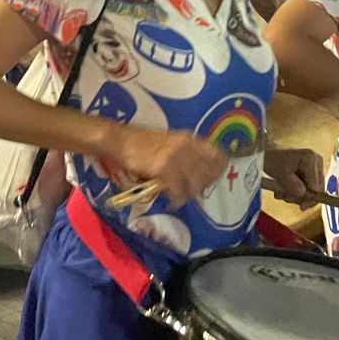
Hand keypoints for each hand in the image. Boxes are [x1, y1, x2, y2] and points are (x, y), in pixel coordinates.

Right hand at [99, 125, 226, 206]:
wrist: (120, 141)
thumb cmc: (141, 142)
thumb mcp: (168, 141)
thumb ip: (184, 153)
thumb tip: (198, 171)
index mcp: (188, 138)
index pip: (216, 154)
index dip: (218, 168)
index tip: (214, 178)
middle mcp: (186, 146)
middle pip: (208, 172)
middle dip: (204, 185)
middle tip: (196, 192)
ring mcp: (176, 158)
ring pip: (196, 184)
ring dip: (190, 194)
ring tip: (182, 197)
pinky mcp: (164, 169)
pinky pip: (179, 191)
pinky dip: (177, 199)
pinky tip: (172, 201)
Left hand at [263, 148, 323, 207]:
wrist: (266, 153)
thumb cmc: (272, 160)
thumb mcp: (280, 174)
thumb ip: (293, 185)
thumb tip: (304, 194)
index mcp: (311, 158)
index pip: (317, 186)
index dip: (310, 198)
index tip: (300, 206)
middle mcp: (317, 161)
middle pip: (316, 189)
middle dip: (301, 197)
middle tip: (286, 198)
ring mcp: (315, 167)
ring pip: (312, 191)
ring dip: (296, 196)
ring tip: (281, 194)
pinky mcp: (311, 173)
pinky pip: (307, 188)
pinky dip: (295, 192)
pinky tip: (283, 191)